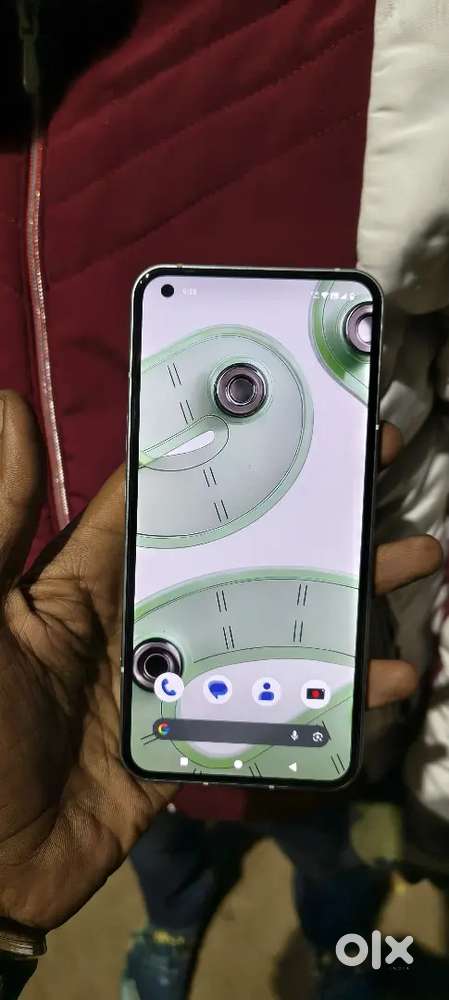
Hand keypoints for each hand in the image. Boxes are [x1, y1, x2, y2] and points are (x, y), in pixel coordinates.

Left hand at [0, 396, 440, 930]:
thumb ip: (3, 519)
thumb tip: (10, 406)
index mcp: (96, 576)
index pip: (171, 494)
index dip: (225, 447)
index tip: (286, 410)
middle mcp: (149, 614)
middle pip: (245, 549)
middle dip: (309, 509)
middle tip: (376, 466)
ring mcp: (183, 677)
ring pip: (277, 620)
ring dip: (342, 590)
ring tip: (412, 555)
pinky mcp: (205, 738)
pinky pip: (280, 708)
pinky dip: (334, 693)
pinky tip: (388, 676)